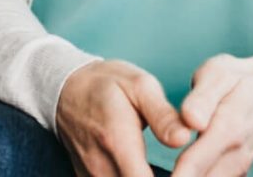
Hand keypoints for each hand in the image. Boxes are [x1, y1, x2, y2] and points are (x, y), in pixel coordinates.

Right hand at [56, 59, 192, 176]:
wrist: (67, 88)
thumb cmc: (108, 84)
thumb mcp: (139, 85)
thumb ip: (163, 115)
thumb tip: (184, 138)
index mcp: (117, 140)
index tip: (186, 172)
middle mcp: (101, 166)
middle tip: (181, 169)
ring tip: (167, 170)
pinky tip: (142, 171)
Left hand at [170, 52, 252, 176]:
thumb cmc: (236, 79)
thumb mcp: (218, 74)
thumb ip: (202, 97)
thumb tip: (190, 119)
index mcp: (229, 126)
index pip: (196, 163)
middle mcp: (236, 154)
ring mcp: (238, 166)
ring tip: (158, 176)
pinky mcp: (236, 172)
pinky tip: (179, 173)